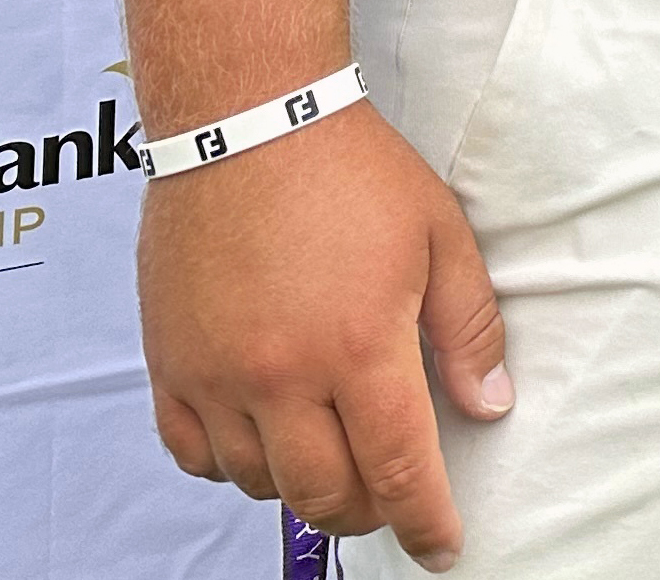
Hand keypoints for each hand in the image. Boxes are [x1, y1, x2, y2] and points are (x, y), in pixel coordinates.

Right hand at [138, 100, 509, 568]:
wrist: (249, 121)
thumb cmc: (351, 172)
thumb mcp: (440, 237)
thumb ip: (469, 330)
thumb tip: (489, 405)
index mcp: (359, 348)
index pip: (401, 469)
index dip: (427, 522)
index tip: (444, 547)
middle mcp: (282, 377)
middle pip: (326, 495)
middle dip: (369, 512)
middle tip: (393, 497)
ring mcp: (217, 376)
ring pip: (260, 482)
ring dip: (304, 485)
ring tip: (336, 453)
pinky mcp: (170, 365)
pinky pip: (194, 454)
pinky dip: (232, 464)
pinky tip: (266, 438)